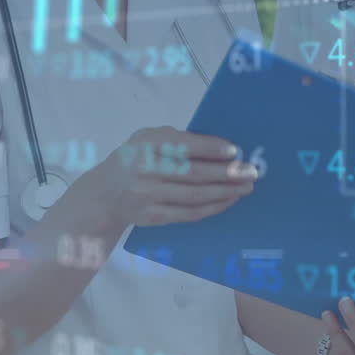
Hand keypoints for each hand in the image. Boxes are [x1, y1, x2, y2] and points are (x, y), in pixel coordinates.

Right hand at [98, 126, 256, 227]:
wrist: (104, 194)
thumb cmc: (135, 158)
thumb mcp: (147, 138)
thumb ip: (176, 138)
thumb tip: (219, 147)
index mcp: (146, 144)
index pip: (183, 146)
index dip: (210, 148)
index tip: (234, 150)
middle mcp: (145, 170)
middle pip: (194, 174)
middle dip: (226, 173)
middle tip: (250, 172)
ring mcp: (148, 196)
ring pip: (195, 196)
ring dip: (225, 192)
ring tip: (245, 187)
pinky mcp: (153, 217)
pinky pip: (189, 213)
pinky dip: (213, 207)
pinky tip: (228, 200)